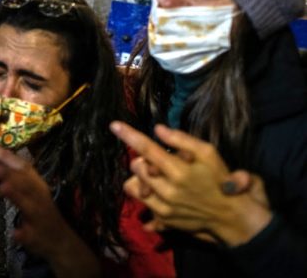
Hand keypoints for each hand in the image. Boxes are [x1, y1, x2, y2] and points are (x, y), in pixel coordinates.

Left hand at [0, 144, 99, 276]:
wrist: (61, 242)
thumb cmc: (42, 212)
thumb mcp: (31, 191)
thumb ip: (15, 178)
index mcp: (37, 185)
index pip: (22, 167)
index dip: (6, 156)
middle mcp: (40, 198)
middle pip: (24, 182)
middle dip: (7, 172)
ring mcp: (40, 218)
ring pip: (30, 205)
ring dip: (18, 195)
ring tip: (3, 187)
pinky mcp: (38, 236)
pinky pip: (30, 234)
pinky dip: (23, 233)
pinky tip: (16, 232)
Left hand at [111, 121, 271, 245]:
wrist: (231, 217)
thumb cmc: (220, 180)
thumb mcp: (209, 154)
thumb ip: (183, 140)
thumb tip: (158, 128)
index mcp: (179, 171)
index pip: (147, 149)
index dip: (129, 135)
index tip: (114, 125)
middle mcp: (167, 190)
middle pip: (136, 167)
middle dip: (143, 161)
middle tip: (159, 162)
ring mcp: (163, 207)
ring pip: (133, 187)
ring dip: (141, 179)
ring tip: (158, 178)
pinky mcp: (162, 220)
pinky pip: (140, 204)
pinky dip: (146, 196)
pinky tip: (160, 194)